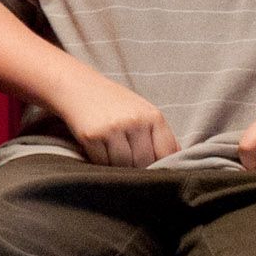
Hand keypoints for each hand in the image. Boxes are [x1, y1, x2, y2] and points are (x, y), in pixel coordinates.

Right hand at [45, 71, 177, 167]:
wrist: (78, 86)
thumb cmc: (113, 102)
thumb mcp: (142, 111)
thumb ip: (158, 135)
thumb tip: (177, 162)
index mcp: (153, 116)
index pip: (167, 153)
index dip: (162, 166)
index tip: (154, 170)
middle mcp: (135, 121)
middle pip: (144, 163)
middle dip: (137, 167)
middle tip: (128, 161)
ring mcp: (113, 128)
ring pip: (123, 165)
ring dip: (118, 166)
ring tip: (112, 152)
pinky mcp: (92, 136)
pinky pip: (102, 162)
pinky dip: (101, 161)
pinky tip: (99, 149)